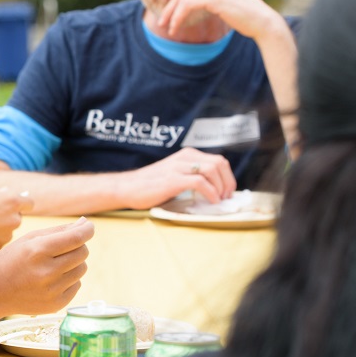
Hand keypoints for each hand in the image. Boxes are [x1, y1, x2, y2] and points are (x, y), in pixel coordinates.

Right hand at [0, 187, 31, 248]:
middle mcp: (15, 218)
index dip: (22, 204)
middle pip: (18, 217)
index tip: (14, 204)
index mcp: (13, 201)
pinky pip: (1, 240)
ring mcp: (8, 233)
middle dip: (9, 216)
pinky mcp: (1, 244)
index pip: (29, 203)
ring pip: (9, 229)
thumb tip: (7, 192)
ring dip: (2, 227)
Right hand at [0, 217, 92, 315]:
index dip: (87, 230)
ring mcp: (52, 290)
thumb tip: (85, 224)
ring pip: (82, 269)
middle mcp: (47, 272)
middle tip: (63, 248)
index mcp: (38, 251)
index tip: (89, 227)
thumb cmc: (11, 260)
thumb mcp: (29, 240)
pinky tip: (51, 280)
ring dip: (73, 263)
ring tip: (54, 265)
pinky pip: (77, 285)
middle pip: (82, 253)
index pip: (76, 238)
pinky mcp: (56, 304)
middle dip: (77, 246)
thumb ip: (58, 231)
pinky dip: (69, 279)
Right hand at [113, 147, 235, 208]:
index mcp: (186, 155)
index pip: (218, 160)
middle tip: (226, 197)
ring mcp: (178, 167)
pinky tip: (210, 201)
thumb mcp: (175, 174)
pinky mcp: (173, 179)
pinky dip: (211, 193)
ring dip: (221, 187)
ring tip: (218, 200)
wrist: (127, 187)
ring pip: (212, 170)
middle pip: (219, 163)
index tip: (227, 191)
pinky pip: (200, 183)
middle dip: (228, 182)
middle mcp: (184, 157)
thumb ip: (191, 176)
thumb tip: (214, 189)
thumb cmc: (150, 185)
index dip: (228, 177)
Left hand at [151, 0, 281, 40]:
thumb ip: (207, 1)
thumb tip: (189, 5)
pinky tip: (175, 28)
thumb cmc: (244, 17)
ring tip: (166, 27)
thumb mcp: (222, 5)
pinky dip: (178, 17)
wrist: (262, 22)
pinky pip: (187, 5)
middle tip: (159, 17)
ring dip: (171, 13)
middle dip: (166, 0)